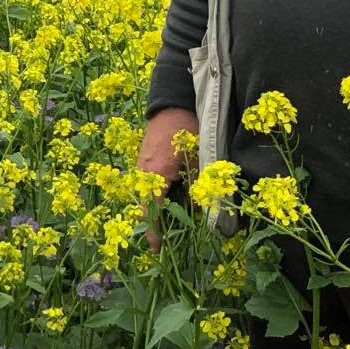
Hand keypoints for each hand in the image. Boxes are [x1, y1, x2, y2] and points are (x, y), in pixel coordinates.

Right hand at [135, 107, 199, 252]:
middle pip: (145, 206)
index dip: (153, 233)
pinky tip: (171, 195)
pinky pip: (148, 182)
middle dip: (154, 224)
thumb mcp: (200, 160)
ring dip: (156, 208)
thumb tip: (207, 212)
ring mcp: (142, 163)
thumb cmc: (189, 128)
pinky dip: (157, 193)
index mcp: (155, 176)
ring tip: (169, 221)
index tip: (156, 250)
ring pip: (146, 194)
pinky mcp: (145, 156)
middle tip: (165, 241)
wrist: (175, 98)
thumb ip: (200, 186)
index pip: (150, 213)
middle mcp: (143, 172)